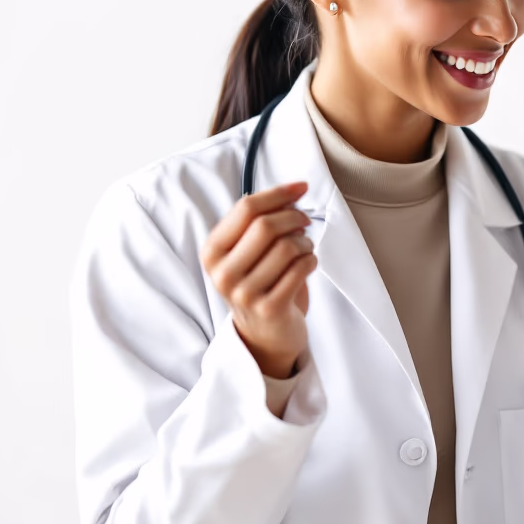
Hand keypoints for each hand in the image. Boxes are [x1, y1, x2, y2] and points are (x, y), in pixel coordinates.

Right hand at [200, 182, 317, 377]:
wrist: (264, 335)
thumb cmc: (260, 284)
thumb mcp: (247, 252)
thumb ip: (261, 221)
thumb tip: (293, 192)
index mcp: (212, 252)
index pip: (246, 209)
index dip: (278, 194)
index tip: (301, 187)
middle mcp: (223, 273)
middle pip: (267, 225)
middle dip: (294, 217)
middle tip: (304, 222)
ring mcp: (244, 293)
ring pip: (287, 246)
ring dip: (304, 242)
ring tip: (304, 249)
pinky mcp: (269, 308)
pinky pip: (300, 268)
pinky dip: (311, 260)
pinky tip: (307, 264)